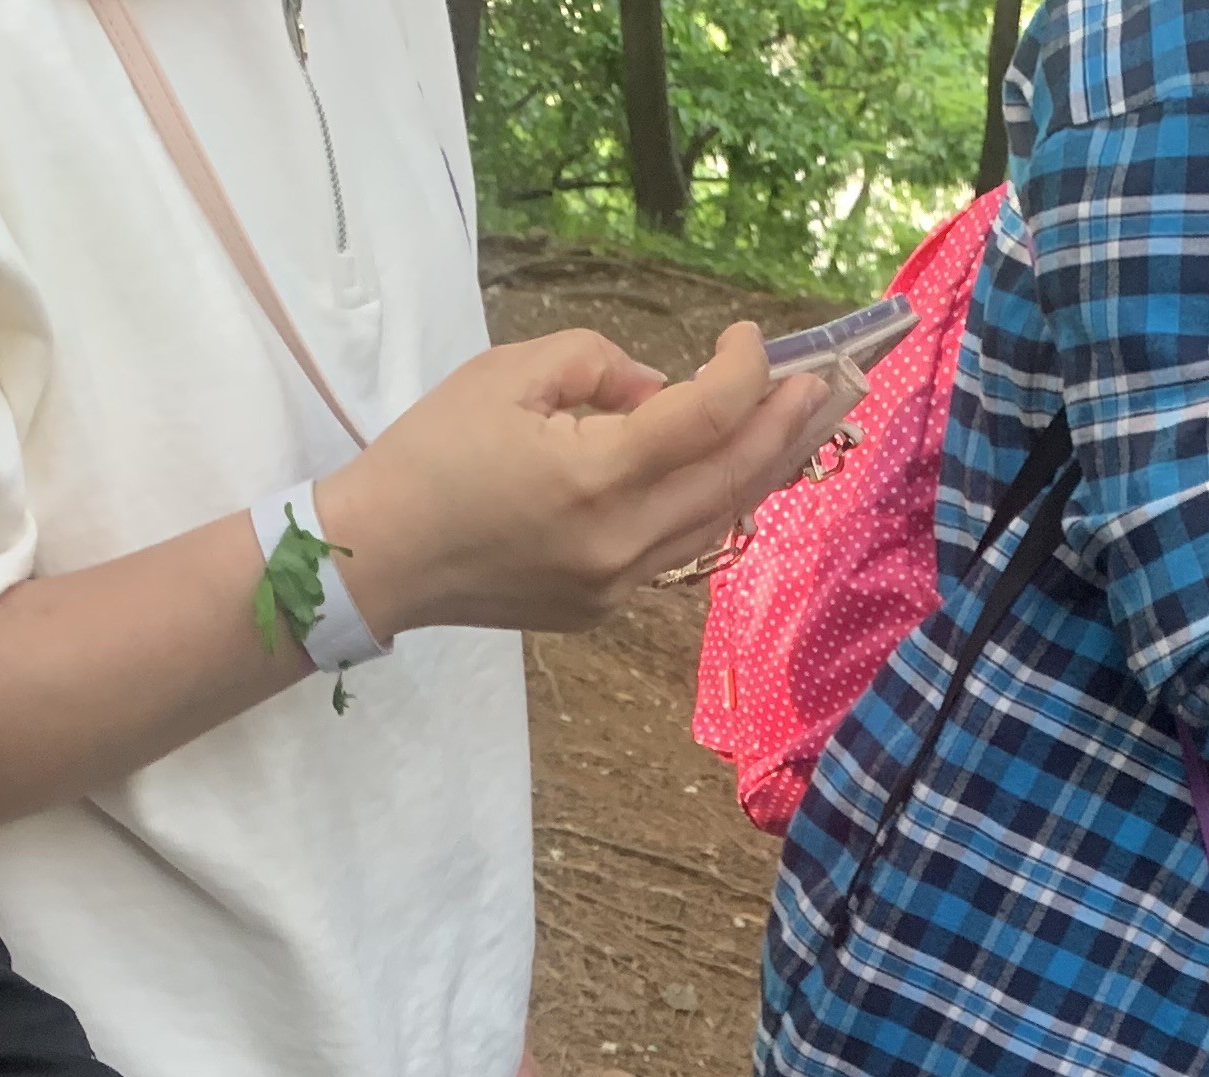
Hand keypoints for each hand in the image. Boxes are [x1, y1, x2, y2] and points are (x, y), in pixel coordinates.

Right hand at [319, 324, 860, 637]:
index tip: (748, 336)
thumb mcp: (507, 374)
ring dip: (766, 468)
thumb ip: (598, 365)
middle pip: (736, 478)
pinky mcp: (605, 607)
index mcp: (593, 477)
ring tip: (805, 423)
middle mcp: (619, 541)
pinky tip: (733, 472)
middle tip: (829, 379)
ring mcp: (617, 584)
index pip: (706, 416)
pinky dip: (713, 504)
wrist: (379, 558)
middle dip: (789, 422)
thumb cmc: (430, 455)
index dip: (744, 370)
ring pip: (719, 522)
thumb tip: (656, 389)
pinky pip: (679, 549)